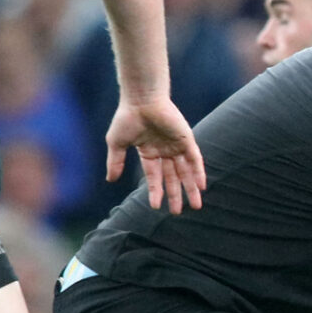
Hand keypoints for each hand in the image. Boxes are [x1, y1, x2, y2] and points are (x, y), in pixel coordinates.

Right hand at [106, 98, 205, 212]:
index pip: (154, 176)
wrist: (141, 100)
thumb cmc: (127, 118)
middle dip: (176, 194)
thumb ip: (115, 162)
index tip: (156, 206)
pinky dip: (198, 172)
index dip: (155, 191)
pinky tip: (201, 186)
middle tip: (178, 212)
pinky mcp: (187, 139)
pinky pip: (195, 159)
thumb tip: (110, 180)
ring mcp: (177, 145)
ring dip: (191, 188)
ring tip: (196, 205)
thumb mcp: (117, 143)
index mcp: (149, 152)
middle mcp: (164, 150)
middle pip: (172, 177)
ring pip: (185, 171)